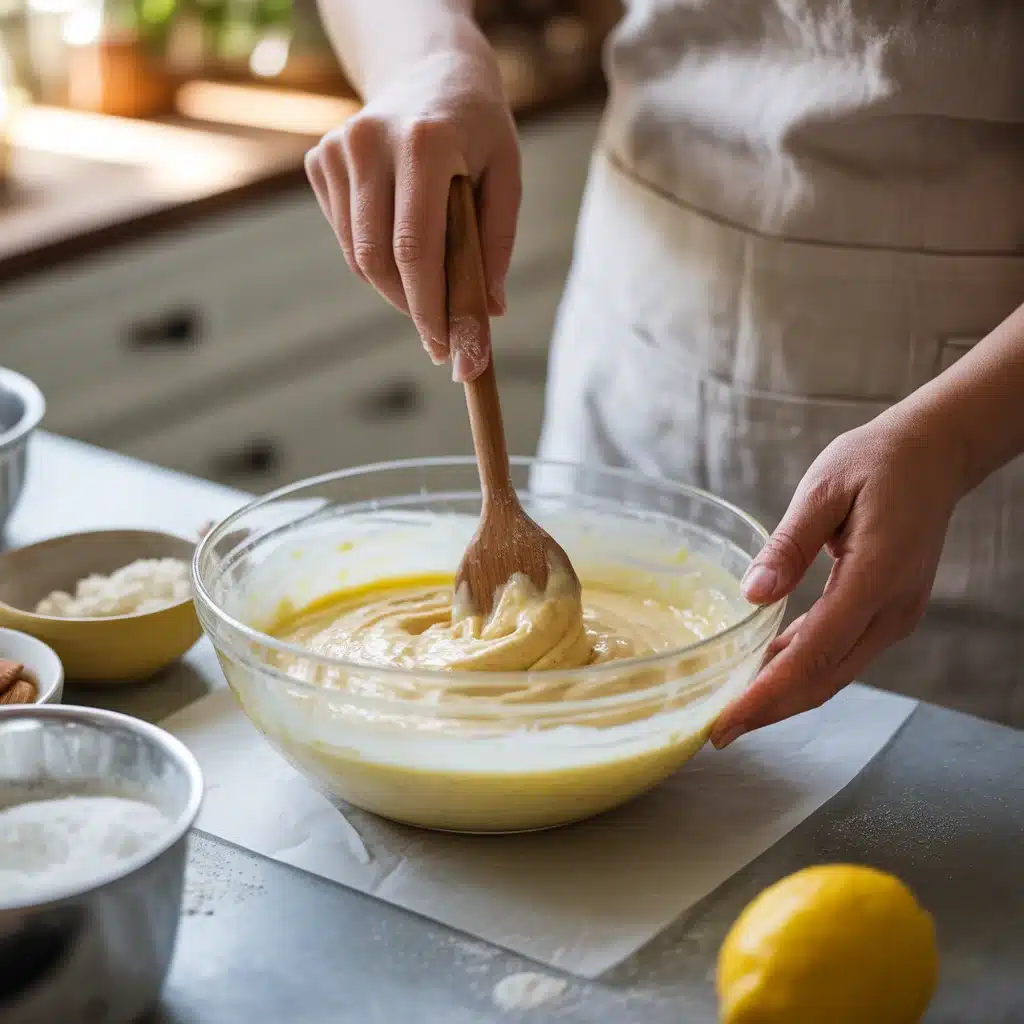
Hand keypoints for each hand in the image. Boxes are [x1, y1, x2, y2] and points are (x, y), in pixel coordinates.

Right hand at [304, 45, 519, 381]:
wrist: (430, 72)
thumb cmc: (477, 130)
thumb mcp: (505, 176)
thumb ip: (496, 243)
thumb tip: (488, 314)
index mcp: (424, 143)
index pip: (415, 248)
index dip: (429, 307)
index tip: (448, 348)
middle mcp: (370, 142)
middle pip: (378, 260)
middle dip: (411, 309)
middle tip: (440, 340)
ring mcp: (337, 150)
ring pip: (358, 256)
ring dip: (394, 290)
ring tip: (429, 297)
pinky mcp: (320, 161)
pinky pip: (347, 238)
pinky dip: (376, 261)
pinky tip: (403, 249)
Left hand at [710, 406, 966, 747]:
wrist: (934, 454)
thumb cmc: (877, 462)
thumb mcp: (824, 488)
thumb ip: (790, 545)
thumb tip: (753, 595)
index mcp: (877, 577)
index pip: (814, 653)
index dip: (767, 693)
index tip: (726, 720)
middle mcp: (892, 609)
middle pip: (824, 678)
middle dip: (770, 711)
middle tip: (717, 732)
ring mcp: (894, 615)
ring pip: (833, 673)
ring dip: (784, 696)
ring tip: (733, 712)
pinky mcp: (887, 611)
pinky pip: (840, 653)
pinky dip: (801, 670)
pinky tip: (764, 674)